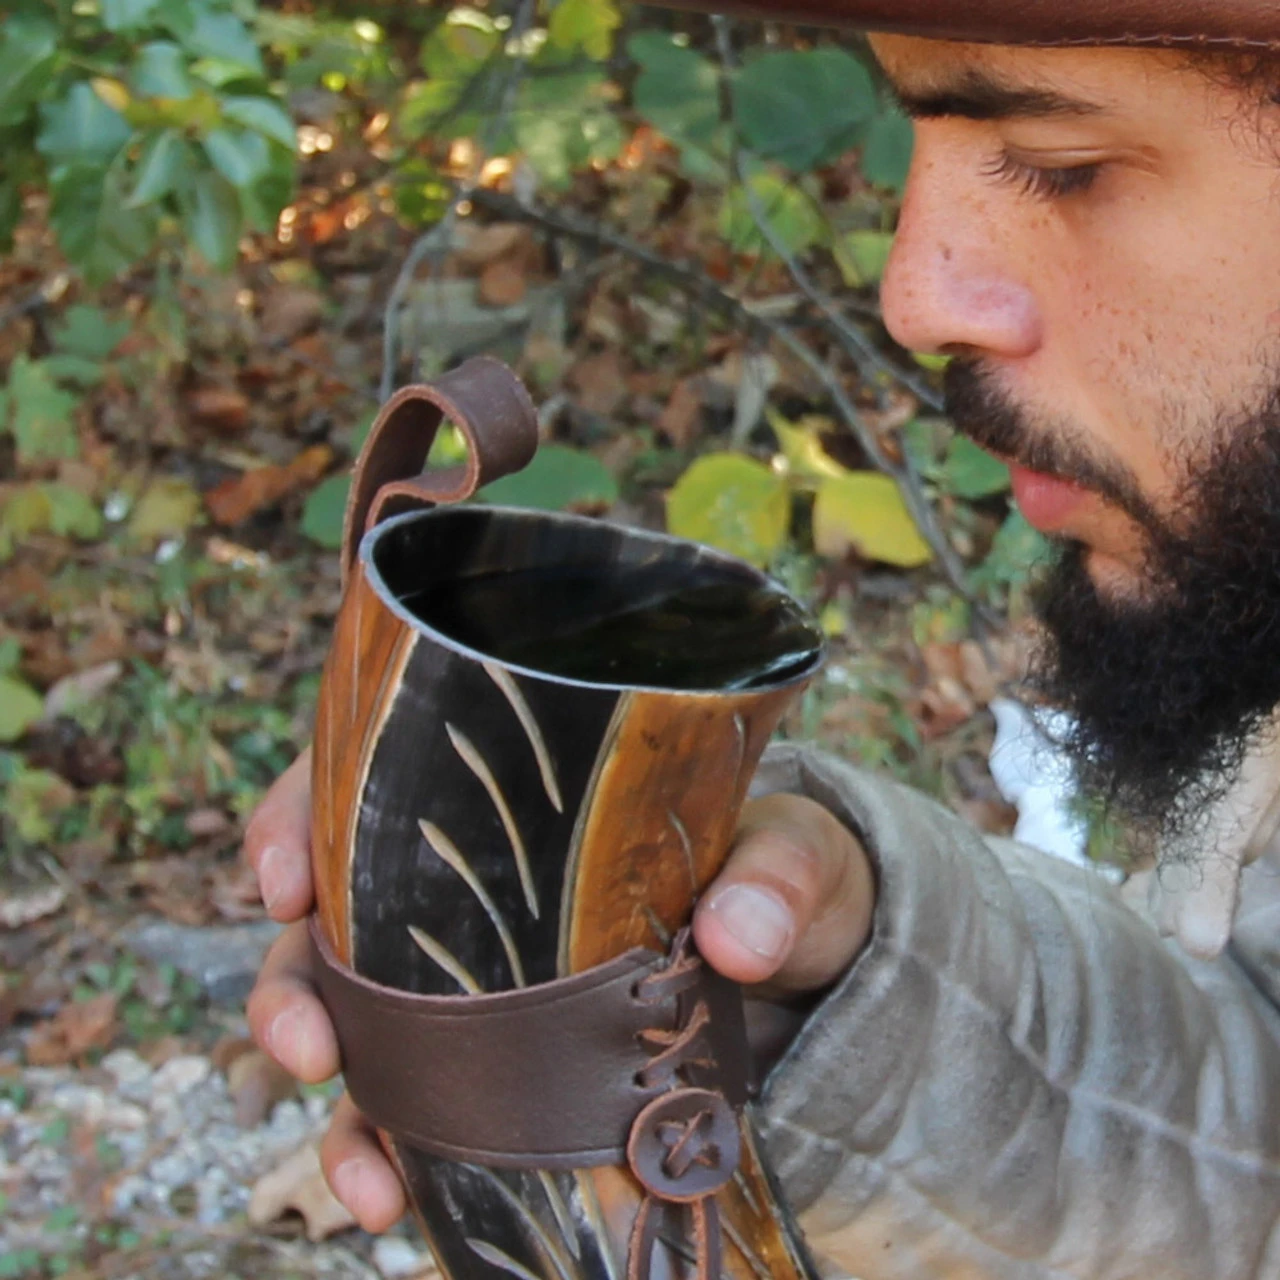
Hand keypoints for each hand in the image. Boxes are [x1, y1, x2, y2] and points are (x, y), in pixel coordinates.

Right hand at [244, 755, 875, 1232]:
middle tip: (308, 1046)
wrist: (809, 966)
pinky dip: (382, 1151)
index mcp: (517, 800)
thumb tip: (735, 939)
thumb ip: (777, 875)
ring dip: (330, 1098)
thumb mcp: (795, 854)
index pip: (370, 778)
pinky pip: (407, 1102)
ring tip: (363, 1171)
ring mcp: (473, 979)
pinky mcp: (498, 1061)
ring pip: (347, 1018)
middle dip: (289, 984)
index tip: (284, 880)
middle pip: (329, 915)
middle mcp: (469, 886)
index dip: (300, 819)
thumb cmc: (783, 877)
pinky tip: (392, 1204)